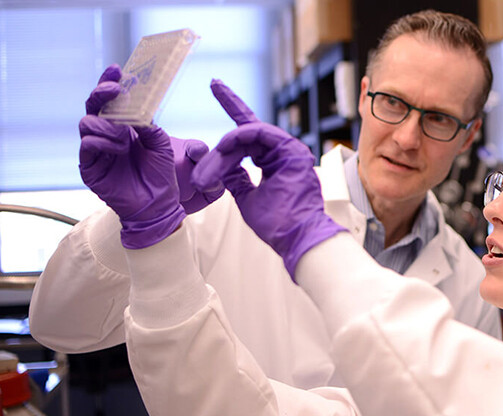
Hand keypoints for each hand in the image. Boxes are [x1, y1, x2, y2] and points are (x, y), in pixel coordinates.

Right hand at [86, 64, 222, 215]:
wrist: (157, 205)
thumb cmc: (160, 174)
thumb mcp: (159, 143)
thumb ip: (147, 124)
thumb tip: (134, 108)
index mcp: (121, 126)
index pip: (110, 100)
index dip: (109, 83)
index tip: (116, 69)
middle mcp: (105, 135)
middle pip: (93, 106)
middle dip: (102, 93)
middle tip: (115, 90)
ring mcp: (95, 150)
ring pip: (87, 122)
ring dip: (108, 125)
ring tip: (125, 138)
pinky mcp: (89, 167)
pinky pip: (87, 144)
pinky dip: (102, 142)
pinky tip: (117, 148)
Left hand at [192, 80, 345, 278]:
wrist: (297, 238)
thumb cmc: (278, 224)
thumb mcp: (247, 198)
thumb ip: (236, 179)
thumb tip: (223, 169)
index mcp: (274, 161)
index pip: (248, 132)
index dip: (231, 106)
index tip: (215, 85)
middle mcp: (282, 152)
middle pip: (243, 134)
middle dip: (218, 148)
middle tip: (201, 174)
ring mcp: (288, 149)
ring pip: (247, 134)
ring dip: (224, 150)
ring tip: (210, 172)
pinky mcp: (291, 150)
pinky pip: (259, 133)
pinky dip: (239, 139)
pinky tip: (226, 149)